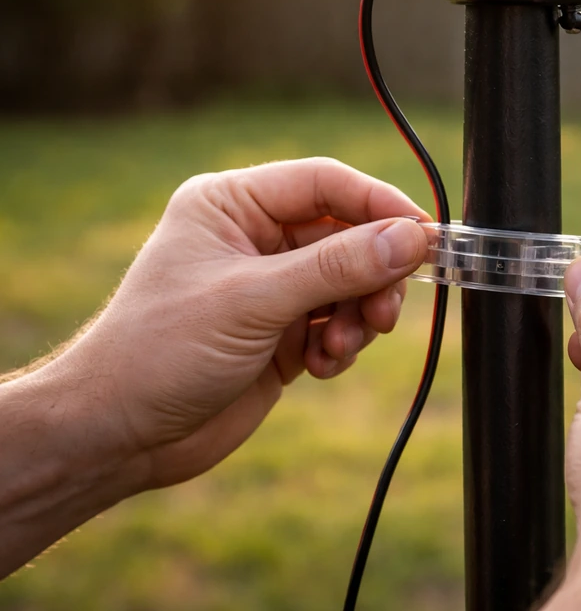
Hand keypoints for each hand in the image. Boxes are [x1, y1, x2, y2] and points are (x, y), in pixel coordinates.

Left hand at [52, 157, 430, 489]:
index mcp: (234, 205)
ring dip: (357, 316)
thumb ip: (337, 268)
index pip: (326, 184)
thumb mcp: (253, 301)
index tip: (423, 236)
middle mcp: (257, 239)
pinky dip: (341, 344)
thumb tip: (410, 238)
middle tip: (383, 313)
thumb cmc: (160, 351)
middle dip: (372, 275)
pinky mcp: (284, 332)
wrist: (118, 435)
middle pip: (349, 235)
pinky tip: (318, 366)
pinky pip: (340, 323)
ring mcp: (273, 287)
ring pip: (352, 283)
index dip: (379, 205)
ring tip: (337, 347)